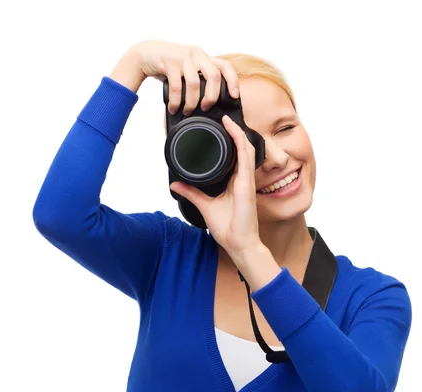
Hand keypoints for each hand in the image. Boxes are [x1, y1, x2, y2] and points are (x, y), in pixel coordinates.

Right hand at [131, 39, 239, 113]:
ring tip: (187, 111)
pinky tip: (174, 108)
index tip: (234, 96)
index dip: (233, 81)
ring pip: (195, 84)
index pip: (225, 66)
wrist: (146, 53)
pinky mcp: (170, 61)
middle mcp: (197, 54)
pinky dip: (176, 101)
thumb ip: (200, 79)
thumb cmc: (169, 65)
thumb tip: (210, 103)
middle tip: (205, 108)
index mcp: (204, 57)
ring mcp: (184, 57)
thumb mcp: (188, 69)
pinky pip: (177, 86)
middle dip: (211, 97)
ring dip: (192, 102)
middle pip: (214, 76)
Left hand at [169, 114, 261, 256]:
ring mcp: (246, 180)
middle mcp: (243, 178)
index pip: (236, 155)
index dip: (231, 139)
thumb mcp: (204, 206)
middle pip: (242, 148)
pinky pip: (245, 157)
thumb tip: (175, 185)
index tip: (220, 127)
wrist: (239, 244)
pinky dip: (239, 141)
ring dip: (237, 131)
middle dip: (235, 131)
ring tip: (227, 118)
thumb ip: (191, 193)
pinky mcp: (246, 184)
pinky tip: (233, 130)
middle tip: (223, 117)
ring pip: (246, 148)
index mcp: (235, 182)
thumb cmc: (229, 228)